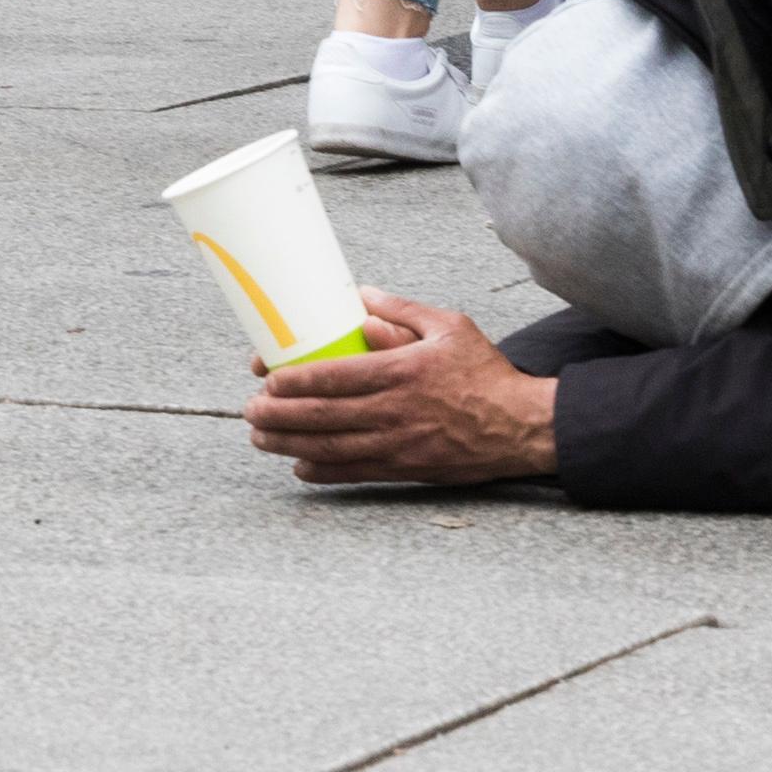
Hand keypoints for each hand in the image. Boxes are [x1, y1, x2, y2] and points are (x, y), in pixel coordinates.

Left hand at [245, 290, 561, 487]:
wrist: (521, 426)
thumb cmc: (485, 373)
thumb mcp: (450, 327)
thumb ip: (402, 311)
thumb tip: (360, 298)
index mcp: (403, 370)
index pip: (335, 375)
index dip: (294, 380)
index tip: (267, 378)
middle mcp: (395, 410)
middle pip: (322, 415)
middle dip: (278, 415)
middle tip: (249, 410)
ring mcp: (398, 444)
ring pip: (331, 447)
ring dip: (289, 444)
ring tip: (261, 438)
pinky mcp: (406, 468)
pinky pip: (355, 473)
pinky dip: (323, 472)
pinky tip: (300, 467)